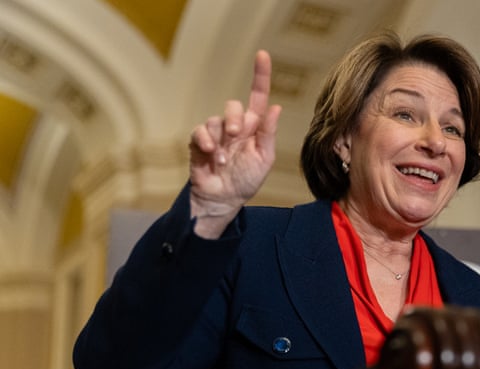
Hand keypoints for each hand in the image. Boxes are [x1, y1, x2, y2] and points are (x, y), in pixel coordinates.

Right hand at [188, 50, 281, 232]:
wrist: (224, 199)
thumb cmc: (247, 180)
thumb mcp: (264, 159)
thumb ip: (268, 134)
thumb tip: (275, 107)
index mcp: (254, 129)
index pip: (258, 97)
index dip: (260, 76)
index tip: (262, 55)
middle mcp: (235, 127)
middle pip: (232, 106)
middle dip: (234, 118)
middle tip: (236, 135)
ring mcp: (216, 134)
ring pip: (215, 120)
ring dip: (220, 139)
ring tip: (222, 160)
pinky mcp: (199, 142)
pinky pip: (199, 131)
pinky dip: (204, 140)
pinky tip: (210, 153)